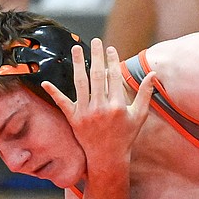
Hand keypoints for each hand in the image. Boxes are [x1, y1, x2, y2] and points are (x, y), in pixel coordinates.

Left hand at [43, 39, 155, 168]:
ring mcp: (85, 113)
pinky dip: (53, 93)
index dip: (112, 61)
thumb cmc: (126, 135)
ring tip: (75, 48)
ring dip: (77, 64)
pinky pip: (62, 103)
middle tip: (96, 41)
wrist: (108, 157)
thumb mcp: (139, 115)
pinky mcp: (73, 119)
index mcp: (118, 105)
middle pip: (97, 75)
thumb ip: (145, 94)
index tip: (110, 48)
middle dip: (96, 56)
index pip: (114, 77)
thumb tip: (153, 74)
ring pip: (80, 83)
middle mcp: (101, 107)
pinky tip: (45, 82)